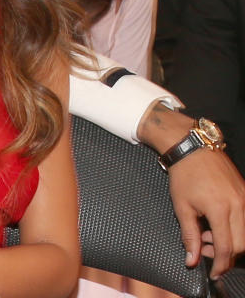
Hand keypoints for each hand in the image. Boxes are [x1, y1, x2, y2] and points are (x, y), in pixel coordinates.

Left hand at [169, 148, 244, 276]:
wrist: (192, 148)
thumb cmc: (184, 175)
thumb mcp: (182, 207)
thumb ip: (189, 236)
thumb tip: (191, 259)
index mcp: (220, 209)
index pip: (226, 247)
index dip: (220, 264)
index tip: (213, 273)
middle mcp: (238, 204)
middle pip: (241, 244)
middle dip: (225, 255)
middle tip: (205, 252)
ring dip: (229, 242)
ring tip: (206, 235)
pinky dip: (234, 228)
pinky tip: (215, 224)